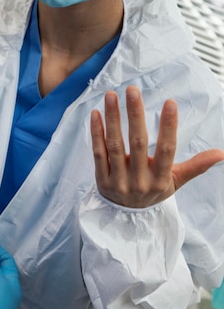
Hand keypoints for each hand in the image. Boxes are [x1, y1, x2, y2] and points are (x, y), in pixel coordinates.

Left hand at [91, 85, 223, 207]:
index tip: (170, 102)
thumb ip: (196, 166)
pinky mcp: (101, 178)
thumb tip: (222, 153)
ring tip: (111, 95)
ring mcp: (118, 180)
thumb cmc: (153, 191)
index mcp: (161, 178)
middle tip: (133, 90)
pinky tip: (96, 113)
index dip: (169, 126)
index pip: (167, 150)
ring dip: (113, 118)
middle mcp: (140, 180)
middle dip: (135, 114)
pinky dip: (96, 133)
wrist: (124, 218)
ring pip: (115, 145)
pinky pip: (98, 152)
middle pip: (138, 143)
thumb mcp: (175, 181)